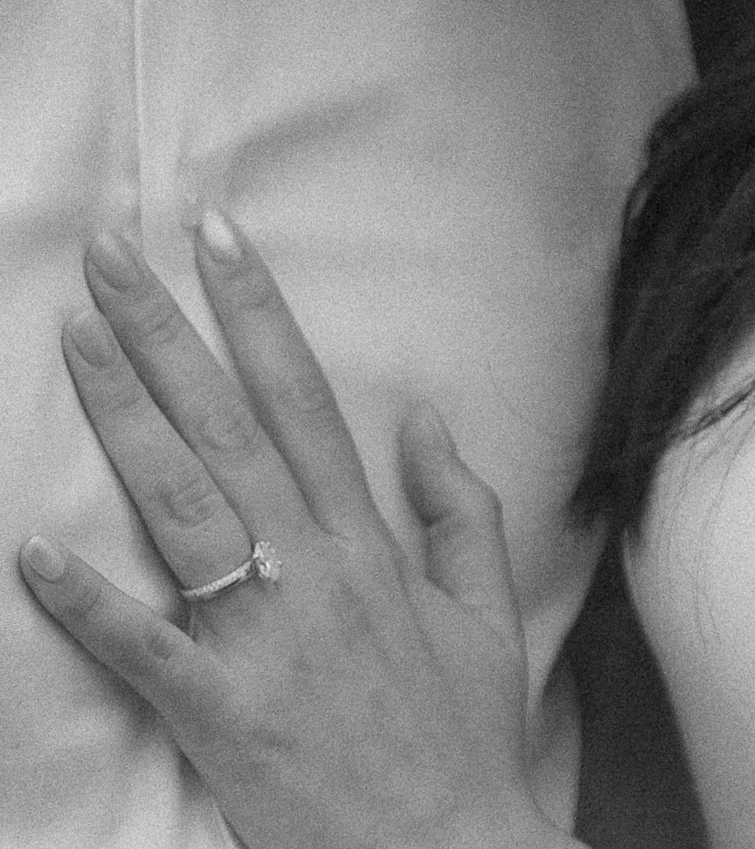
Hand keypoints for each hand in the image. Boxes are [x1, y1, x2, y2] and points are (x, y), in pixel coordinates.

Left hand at [17, 212, 577, 848]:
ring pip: (183, 505)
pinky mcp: (222, 716)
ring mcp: (264, 639)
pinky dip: (89, 602)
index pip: (303, 396)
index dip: (257, 310)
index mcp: (368, 541)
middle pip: (226, 426)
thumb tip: (426, 417)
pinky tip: (31, 550)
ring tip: (76, 339)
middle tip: (111, 254)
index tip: (217, 236)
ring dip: (125, 417)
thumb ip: (463, 507)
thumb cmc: (465, 742)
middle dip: (166, 332)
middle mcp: (312, 568)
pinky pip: (145, 649)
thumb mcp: (486, 612)